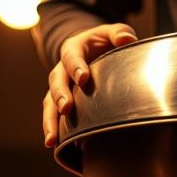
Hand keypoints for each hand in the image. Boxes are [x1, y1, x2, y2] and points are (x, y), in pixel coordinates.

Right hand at [42, 23, 138, 147]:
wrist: (95, 50)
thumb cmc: (107, 41)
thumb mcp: (113, 32)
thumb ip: (120, 33)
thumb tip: (127, 39)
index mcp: (73, 48)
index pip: (71, 56)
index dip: (76, 67)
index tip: (83, 79)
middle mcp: (61, 67)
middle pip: (56, 81)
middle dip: (60, 95)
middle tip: (67, 108)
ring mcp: (59, 85)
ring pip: (49, 101)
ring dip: (50, 119)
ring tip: (52, 138)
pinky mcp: (60, 100)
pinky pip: (52, 114)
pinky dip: (52, 128)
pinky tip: (53, 144)